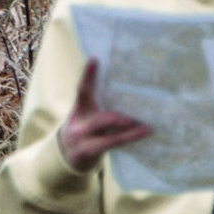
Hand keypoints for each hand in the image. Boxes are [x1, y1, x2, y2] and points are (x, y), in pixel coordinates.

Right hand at [57, 59, 150, 173]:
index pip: (82, 91)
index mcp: (79, 110)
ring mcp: (84, 141)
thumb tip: (127, 81)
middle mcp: (79, 125)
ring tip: (147, 127)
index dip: (87, 76)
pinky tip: (145, 133)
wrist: (66, 154)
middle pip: (99, 120)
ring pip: (110, 137)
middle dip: (116, 119)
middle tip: (131, 117)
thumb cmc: (84, 127)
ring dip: (130, 132)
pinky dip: (130, 138)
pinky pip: (114, 144)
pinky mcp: (92, 152)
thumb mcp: (86, 113)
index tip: (94, 59)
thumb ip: (100, 100)